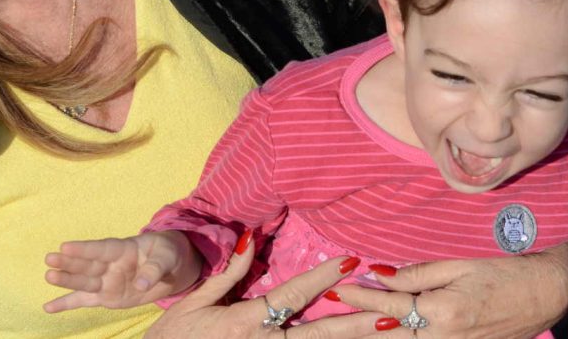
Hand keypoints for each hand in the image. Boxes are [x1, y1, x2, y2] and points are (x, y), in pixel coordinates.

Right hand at [44, 231, 200, 311]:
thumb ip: (154, 268)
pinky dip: (66, 304)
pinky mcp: (106, 296)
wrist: (171, 267)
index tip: (66, 246)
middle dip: (69, 262)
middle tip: (50, 259)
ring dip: (66, 280)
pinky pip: (84, 301)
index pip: (101, 248)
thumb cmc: (167, 254)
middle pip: (88, 264)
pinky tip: (48, 307)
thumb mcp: (167, 256)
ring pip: (83, 281)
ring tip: (48, 276)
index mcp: (122, 248)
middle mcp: (110, 264)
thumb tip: (140, 284)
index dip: (85, 248)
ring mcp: (106, 280)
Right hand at [146, 242, 398, 337]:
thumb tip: (251, 238)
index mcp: (248, 321)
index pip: (295, 294)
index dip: (325, 277)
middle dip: (360, 323)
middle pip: (321, 335)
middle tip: (395, 313)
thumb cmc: (172, 338)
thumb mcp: (194, 301)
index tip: (353, 262)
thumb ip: (228, 273)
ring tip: (387, 332)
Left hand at [336, 235, 567, 338]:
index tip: (336, 292)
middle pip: (390, 333)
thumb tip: (380, 273)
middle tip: (327, 323)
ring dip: (374, 338)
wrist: (548, 294)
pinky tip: (384, 336)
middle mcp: (446, 337)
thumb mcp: (460, 265)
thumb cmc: (506, 270)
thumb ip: (419, 272)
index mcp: (443, 311)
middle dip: (356, 328)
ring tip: (344, 333)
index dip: (362, 297)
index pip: (390, 304)